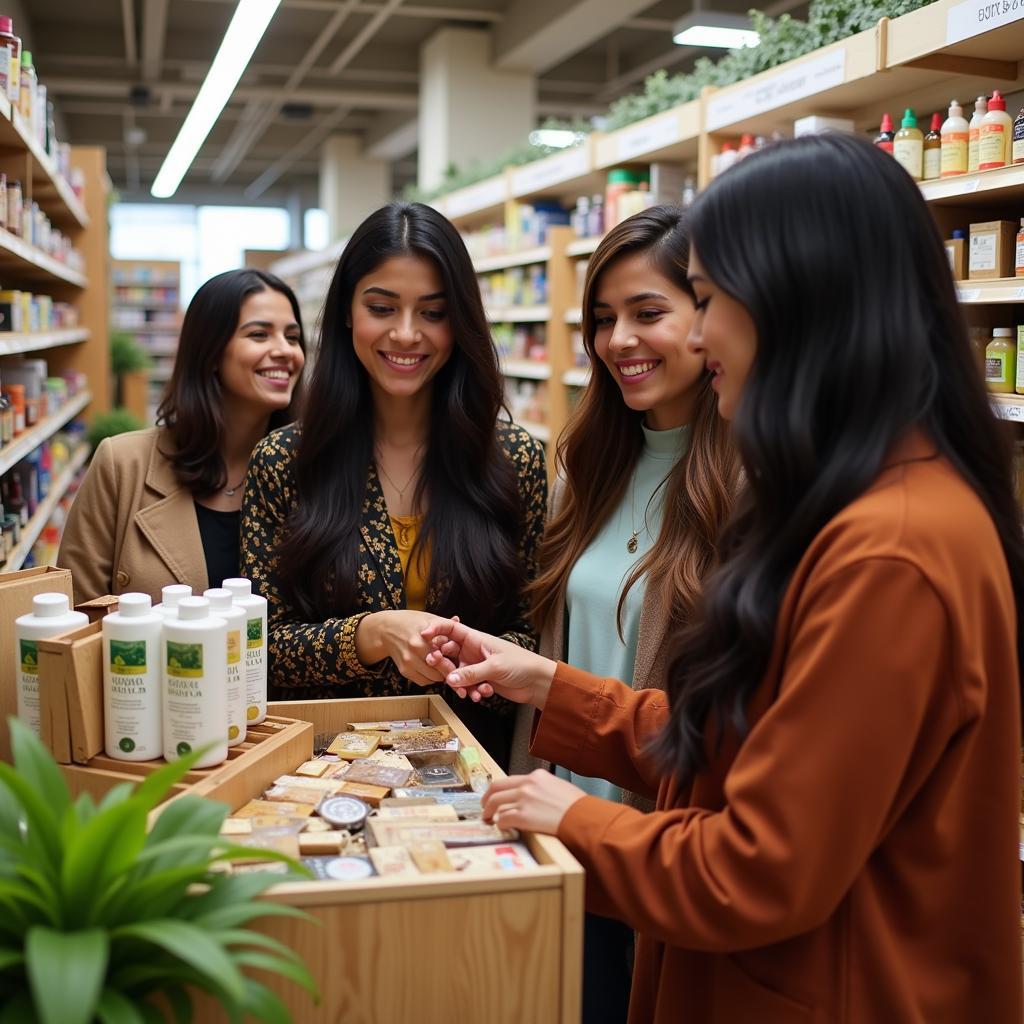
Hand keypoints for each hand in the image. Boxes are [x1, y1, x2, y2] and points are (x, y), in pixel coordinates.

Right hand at [355, 610, 458, 686]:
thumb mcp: (428, 618)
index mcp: (423, 635)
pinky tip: (432, 669)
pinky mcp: (404, 671)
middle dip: (449, 670)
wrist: (385, 629)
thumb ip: (444, 623)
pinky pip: (423, 681)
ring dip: (440, 675)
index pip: (444, 655)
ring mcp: (408, 662)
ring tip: (443, 666)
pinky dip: (430, 678)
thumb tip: (458, 620)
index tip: (461, 664)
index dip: (455, 662)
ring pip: (432, 678)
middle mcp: (415, 649)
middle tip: (456, 668)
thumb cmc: (409, 622)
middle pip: (439, 670)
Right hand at [421, 619, 554, 708]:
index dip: (436, 630)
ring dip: (461, 684)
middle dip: (445, 666)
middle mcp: (473, 650)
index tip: (423, 635)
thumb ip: (471, 673)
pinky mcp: (480, 679)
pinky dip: (471, 691)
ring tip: (471, 693)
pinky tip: (482, 696)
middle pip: (449, 654)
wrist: (537, 682)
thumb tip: (449, 679)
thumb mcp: (494, 667)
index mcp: (476, 639)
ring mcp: (475, 665)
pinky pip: (467, 685)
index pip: (451, 629)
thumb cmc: (521, 664)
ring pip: (456, 674)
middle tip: (445, 676)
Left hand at [482, 770, 585, 835]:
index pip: (510, 779)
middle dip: (487, 798)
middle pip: (496, 788)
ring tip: (488, 820)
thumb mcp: (560, 787)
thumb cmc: (578, 806)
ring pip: (494, 803)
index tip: (497, 796)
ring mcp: (524, 799)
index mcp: (537, 776)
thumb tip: (536, 798)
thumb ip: (544, 789)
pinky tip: (502, 828)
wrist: (583, 817)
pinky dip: (500, 824)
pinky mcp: (522, 816)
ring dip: (489, 812)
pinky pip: (502, 819)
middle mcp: (527, 784)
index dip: (500, 789)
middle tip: (485, 807)